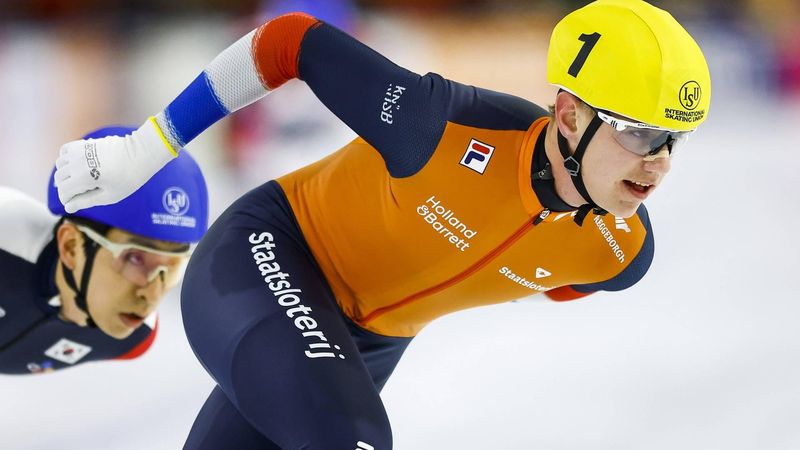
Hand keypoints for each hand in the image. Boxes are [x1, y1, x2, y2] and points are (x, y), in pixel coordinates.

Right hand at [55, 118, 177, 212]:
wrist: (140, 154)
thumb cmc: (128, 178)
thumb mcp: (109, 196)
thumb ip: (86, 201)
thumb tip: (67, 208)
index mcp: (85, 178)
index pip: (63, 191)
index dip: (67, 200)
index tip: (75, 203)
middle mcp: (78, 163)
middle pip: (59, 179)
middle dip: (66, 188)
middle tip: (83, 192)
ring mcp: (79, 151)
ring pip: (60, 165)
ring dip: (66, 174)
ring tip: (82, 179)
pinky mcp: (83, 143)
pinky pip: (64, 151)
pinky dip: (66, 159)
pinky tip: (77, 165)